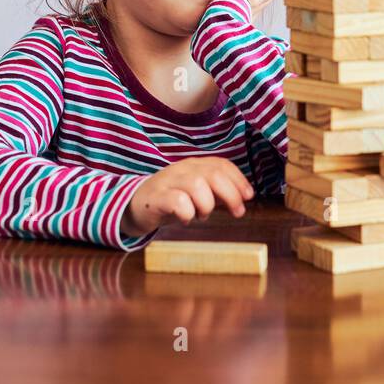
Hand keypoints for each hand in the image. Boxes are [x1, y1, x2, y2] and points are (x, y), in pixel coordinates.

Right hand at [125, 156, 254, 235]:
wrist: (134, 206)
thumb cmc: (170, 201)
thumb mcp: (197, 195)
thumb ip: (217, 194)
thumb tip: (243, 198)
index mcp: (194, 166)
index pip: (221, 164)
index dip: (239, 179)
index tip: (249, 196)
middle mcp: (182, 169)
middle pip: (213, 174)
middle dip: (231, 194)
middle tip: (238, 212)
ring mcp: (167, 181)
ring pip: (197, 185)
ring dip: (207, 205)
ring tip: (202, 215)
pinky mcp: (155, 198)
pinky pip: (177, 201)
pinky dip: (188, 212)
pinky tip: (186, 218)